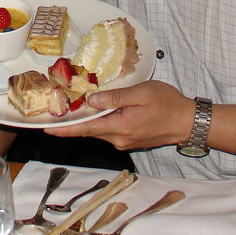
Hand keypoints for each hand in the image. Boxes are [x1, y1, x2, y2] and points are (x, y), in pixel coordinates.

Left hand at [45, 80, 190, 150]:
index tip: (47, 129)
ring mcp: (125, 141)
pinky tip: (98, 110)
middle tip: (56, 111)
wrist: (188, 122)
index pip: (85, 130)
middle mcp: (119, 139)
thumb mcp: (141, 94)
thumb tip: (91, 100)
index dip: (65, 129)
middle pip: (90, 130)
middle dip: (72, 122)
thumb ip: (115, 98)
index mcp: (120, 127)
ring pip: (99, 130)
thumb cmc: (168, 104)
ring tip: (74, 107)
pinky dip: (100, 121)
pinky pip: (109, 130)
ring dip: (87, 121)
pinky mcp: (130, 139)